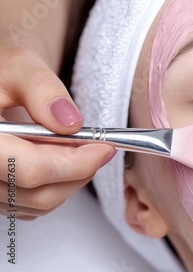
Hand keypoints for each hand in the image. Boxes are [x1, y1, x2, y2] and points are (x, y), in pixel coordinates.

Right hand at [0, 45, 114, 219]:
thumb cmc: (4, 73)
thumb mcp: (21, 67)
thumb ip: (43, 91)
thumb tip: (70, 123)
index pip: (28, 169)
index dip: (74, 164)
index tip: (103, 148)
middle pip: (37, 193)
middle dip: (78, 172)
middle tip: (99, 147)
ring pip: (39, 203)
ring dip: (71, 180)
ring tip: (78, 147)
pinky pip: (34, 206)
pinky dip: (59, 186)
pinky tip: (62, 159)